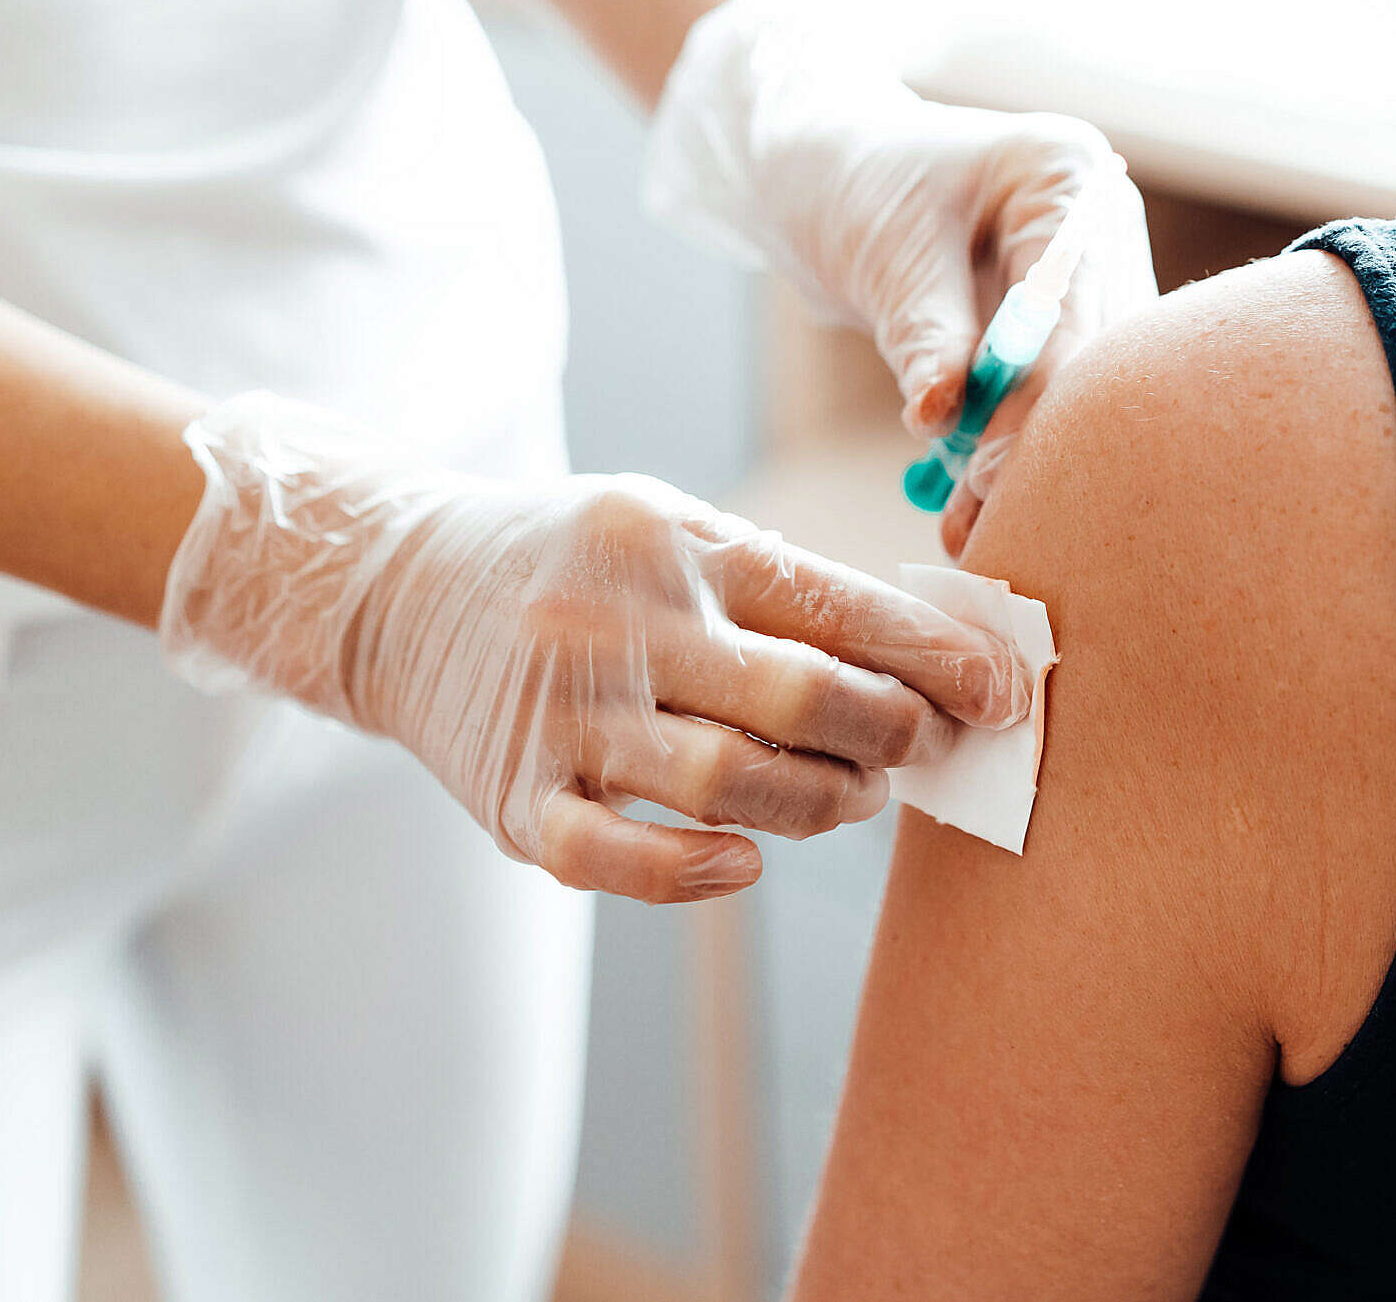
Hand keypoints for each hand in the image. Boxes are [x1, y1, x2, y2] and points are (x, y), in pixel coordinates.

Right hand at [159, 394, 1027, 902]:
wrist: (395, 586)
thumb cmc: (573, 560)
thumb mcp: (667, 524)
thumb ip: (776, 583)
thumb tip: (921, 657)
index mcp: (672, 542)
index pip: (833, 603)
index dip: (933, 655)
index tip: (1000, 691)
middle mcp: (619, 625)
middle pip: (796, 698)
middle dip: (889, 735)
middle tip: (920, 749)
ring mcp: (560, 716)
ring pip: (724, 784)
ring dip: (820, 805)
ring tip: (853, 799)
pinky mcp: (514, 799)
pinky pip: (616, 858)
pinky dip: (696, 871)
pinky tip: (746, 857)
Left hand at [646, 0, 1158, 554]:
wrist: (826, 180)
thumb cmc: (853, 190)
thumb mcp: (886, 256)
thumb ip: (924, 334)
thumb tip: (943, 413)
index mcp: (1069, 178)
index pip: (1073, 303)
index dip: (1037, 395)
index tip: (990, 471)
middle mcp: (1100, 229)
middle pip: (1095, 358)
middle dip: (1034, 443)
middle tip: (983, 523)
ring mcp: (1091, 281)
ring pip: (1078, 392)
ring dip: (1020, 462)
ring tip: (970, 532)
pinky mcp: (1063, 328)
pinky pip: (1049, 401)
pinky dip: (1005, 452)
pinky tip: (970, 507)